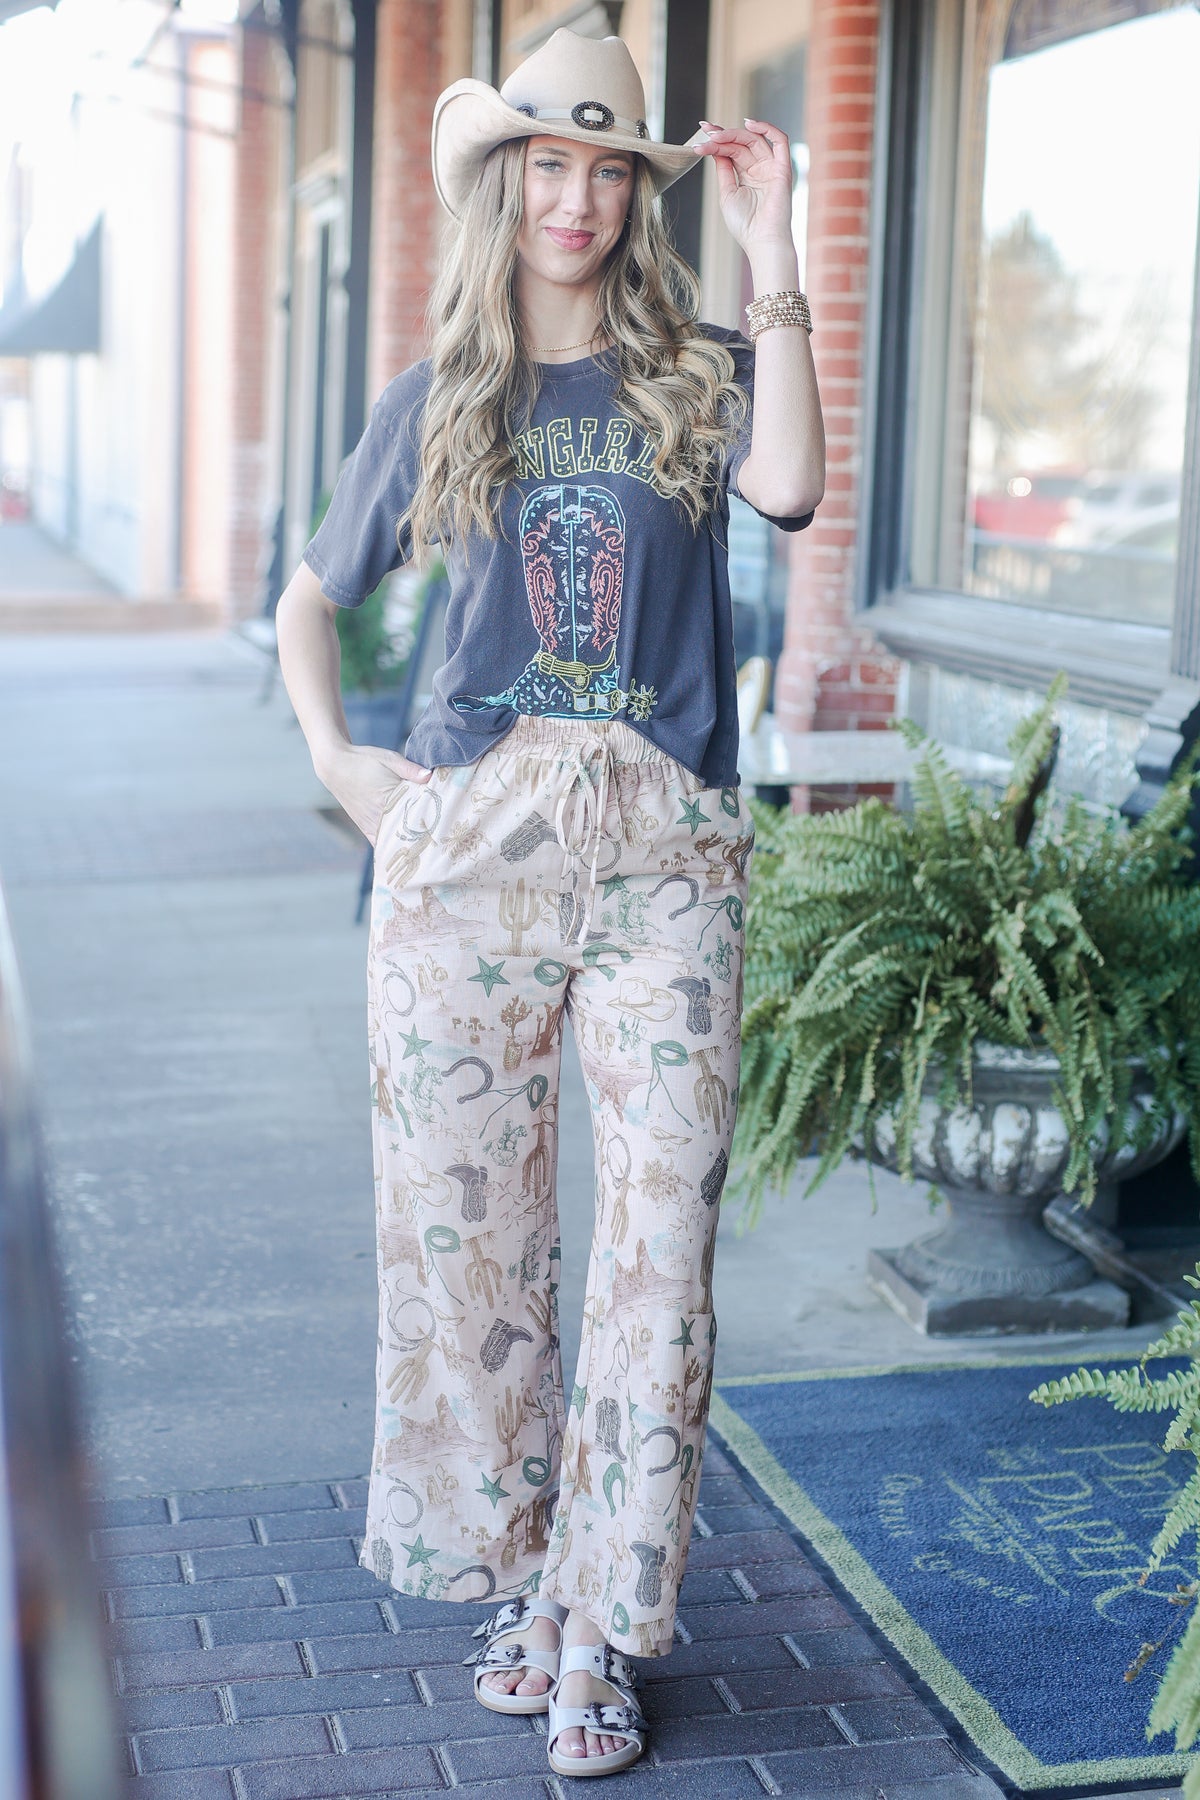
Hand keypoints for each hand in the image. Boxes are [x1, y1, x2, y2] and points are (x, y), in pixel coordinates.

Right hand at [316, 741, 430, 844]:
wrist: (335, 766)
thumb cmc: (364, 760)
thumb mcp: (389, 758)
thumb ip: (410, 769)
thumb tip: (429, 776)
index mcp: (386, 800)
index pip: (414, 816)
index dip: (430, 822)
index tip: (445, 826)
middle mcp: (377, 817)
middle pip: (406, 833)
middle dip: (422, 836)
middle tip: (440, 840)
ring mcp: (369, 825)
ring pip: (393, 842)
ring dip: (407, 844)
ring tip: (425, 847)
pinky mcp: (364, 827)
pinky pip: (379, 844)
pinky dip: (391, 847)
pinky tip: (403, 851)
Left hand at [691, 118, 795, 259]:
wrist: (762, 240)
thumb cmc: (745, 224)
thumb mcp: (727, 193)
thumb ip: (724, 169)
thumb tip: (715, 148)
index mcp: (746, 175)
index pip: (731, 150)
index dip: (717, 140)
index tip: (701, 132)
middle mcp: (760, 169)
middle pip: (740, 143)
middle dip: (722, 135)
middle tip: (705, 133)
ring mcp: (771, 167)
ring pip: (754, 139)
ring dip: (734, 133)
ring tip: (715, 136)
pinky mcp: (783, 168)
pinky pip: (780, 140)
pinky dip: (767, 128)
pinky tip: (749, 123)